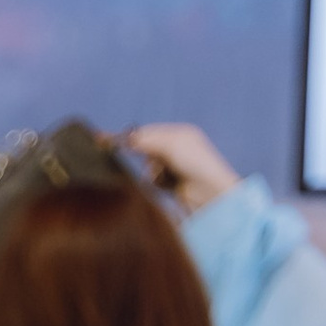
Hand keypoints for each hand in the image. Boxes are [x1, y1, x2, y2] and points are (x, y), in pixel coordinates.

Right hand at [126, 122, 241, 218]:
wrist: (209, 193)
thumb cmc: (194, 163)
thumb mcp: (169, 145)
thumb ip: (146, 140)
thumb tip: (125, 139)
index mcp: (181, 133)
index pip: (150, 132)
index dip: (134, 137)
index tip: (116, 142)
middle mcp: (179, 148)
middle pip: (149, 148)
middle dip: (146, 155)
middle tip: (145, 160)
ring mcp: (176, 166)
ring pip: (150, 165)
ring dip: (152, 170)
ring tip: (162, 176)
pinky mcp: (173, 183)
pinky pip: (155, 179)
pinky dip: (157, 181)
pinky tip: (166, 184)